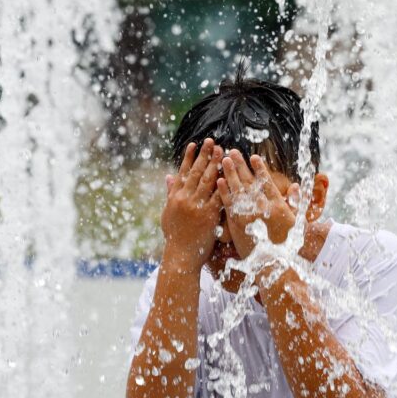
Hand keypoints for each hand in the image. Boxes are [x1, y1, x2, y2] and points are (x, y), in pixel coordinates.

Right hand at [160, 140, 222, 271]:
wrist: (180, 256)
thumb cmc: (174, 236)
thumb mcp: (167, 213)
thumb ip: (170, 193)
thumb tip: (168, 176)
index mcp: (175, 197)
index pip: (182, 172)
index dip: (188, 157)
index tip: (194, 144)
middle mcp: (184, 199)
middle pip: (196, 172)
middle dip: (204, 155)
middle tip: (212, 141)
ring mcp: (196, 206)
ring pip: (207, 181)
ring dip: (214, 164)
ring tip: (222, 151)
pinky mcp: (208, 216)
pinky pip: (218, 197)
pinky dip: (223, 185)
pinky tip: (229, 174)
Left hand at [217, 151, 297, 257]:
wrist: (273, 264)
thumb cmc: (286, 245)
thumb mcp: (296, 222)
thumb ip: (295, 202)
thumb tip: (295, 186)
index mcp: (278, 206)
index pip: (267, 182)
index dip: (259, 169)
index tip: (254, 157)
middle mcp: (263, 208)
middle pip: (249, 181)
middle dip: (241, 165)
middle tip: (232, 151)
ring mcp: (248, 215)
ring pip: (237, 189)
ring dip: (230, 173)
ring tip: (224, 159)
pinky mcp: (237, 224)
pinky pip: (228, 204)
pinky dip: (223, 191)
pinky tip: (219, 180)